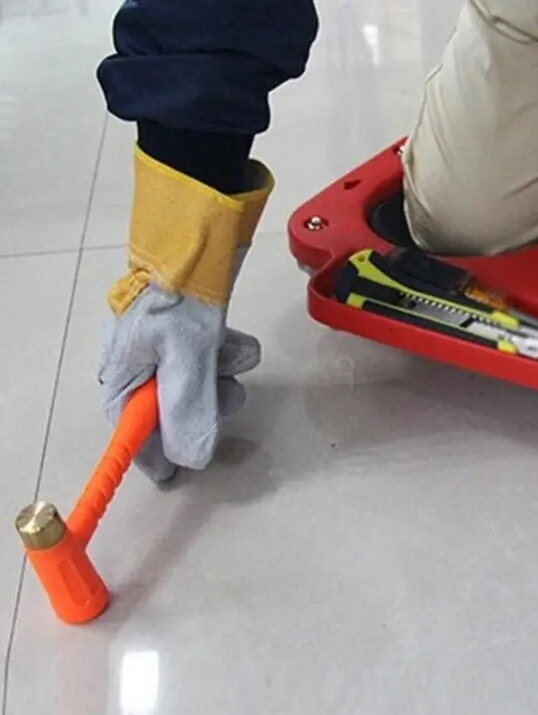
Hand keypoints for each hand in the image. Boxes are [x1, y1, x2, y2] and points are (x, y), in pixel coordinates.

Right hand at [98, 150, 272, 483]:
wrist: (197, 236)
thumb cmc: (181, 298)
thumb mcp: (186, 359)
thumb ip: (189, 410)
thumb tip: (191, 460)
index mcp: (123, 378)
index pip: (134, 435)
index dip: (156, 457)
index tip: (175, 479)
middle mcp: (141, 367)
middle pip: (175, 413)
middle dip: (206, 407)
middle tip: (224, 395)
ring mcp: (168, 349)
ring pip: (201, 386)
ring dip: (222, 377)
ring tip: (230, 354)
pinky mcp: (193, 332)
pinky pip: (214, 359)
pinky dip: (229, 353)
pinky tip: (237, 340)